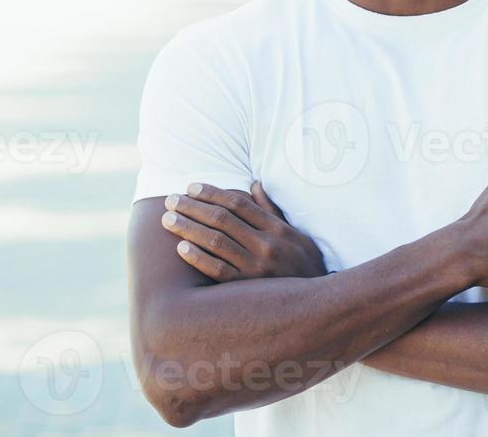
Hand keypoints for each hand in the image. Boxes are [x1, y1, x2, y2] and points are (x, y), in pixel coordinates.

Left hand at [162, 181, 327, 281]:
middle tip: (170, 200)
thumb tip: (254, 184)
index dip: (212, 192)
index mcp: (276, 228)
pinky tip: (181, 248)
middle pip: (222, 218)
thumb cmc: (305, 265)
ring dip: (188, 228)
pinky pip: (218, 271)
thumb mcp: (296, 234)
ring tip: (168, 220)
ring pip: (216, 242)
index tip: (191, 187)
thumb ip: (271, 210)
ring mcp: (257, 268)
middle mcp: (266, 245)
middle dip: (193, 206)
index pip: (238, 203)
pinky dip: (198, 258)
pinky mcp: (248, 289)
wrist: (319, 303)